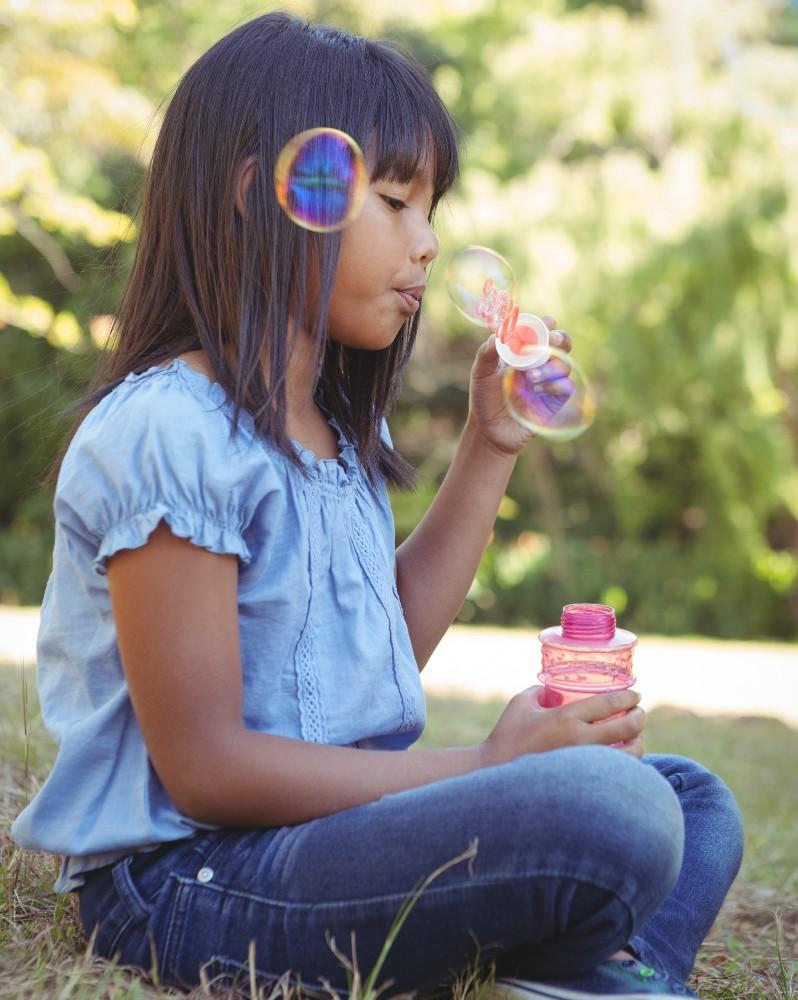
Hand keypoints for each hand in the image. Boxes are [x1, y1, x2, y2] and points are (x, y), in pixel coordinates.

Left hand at [466, 317, 572, 457]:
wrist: (488, 430)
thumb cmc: (484, 398)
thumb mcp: (481, 373)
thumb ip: (487, 352)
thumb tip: (497, 335)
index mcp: (524, 352)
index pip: (541, 332)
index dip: (546, 325)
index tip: (547, 322)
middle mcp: (540, 363)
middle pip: (562, 344)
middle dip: (560, 339)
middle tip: (551, 340)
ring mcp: (549, 382)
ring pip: (564, 364)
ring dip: (551, 366)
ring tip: (530, 377)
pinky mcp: (554, 401)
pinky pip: (566, 387)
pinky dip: (556, 385)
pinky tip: (537, 390)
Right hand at [477, 686, 645, 766]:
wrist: (495, 774)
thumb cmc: (506, 735)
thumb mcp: (521, 702)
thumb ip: (542, 691)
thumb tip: (557, 688)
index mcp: (565, 717)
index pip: (610, 703)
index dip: (629, 697)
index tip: (636, 696)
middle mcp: (580, 741)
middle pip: (627, 728)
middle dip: (640, 718)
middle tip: (640, 714)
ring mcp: (584, 765)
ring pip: (629, 756)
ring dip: (638, 744)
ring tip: (636, 738)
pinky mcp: (584, 783)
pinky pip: (616, 774)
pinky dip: (626, 765)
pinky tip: (623, 760)